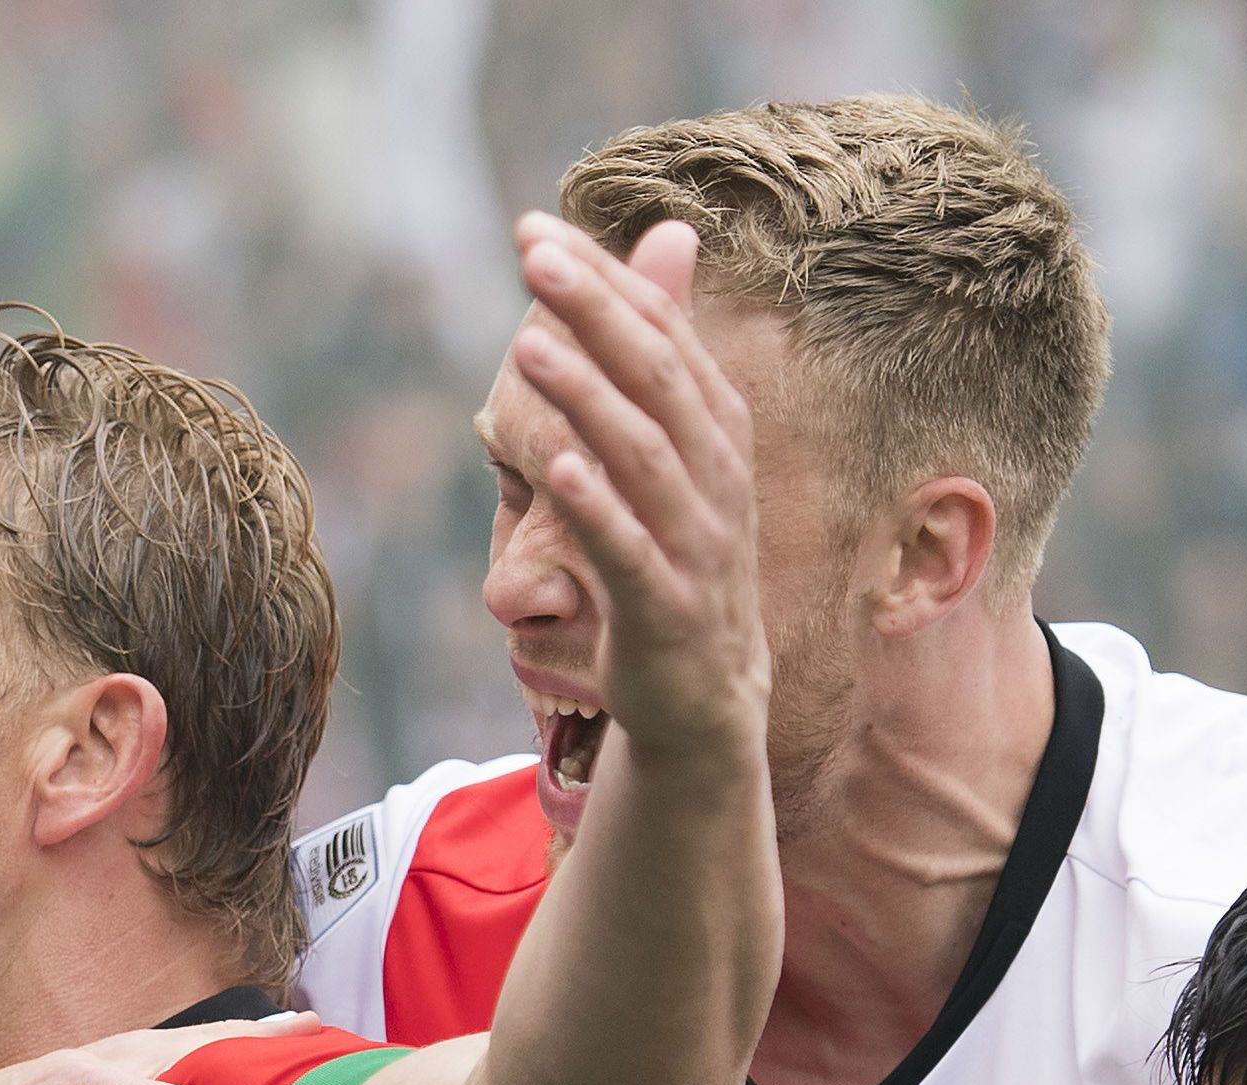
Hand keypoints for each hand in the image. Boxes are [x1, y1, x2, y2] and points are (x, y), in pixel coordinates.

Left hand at [506, 212, 769, 759]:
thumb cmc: (675, 556)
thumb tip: (666, 236)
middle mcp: (718, 475)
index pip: (663, 333)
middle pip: (657, 377)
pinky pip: (631, 552)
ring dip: (587, 398)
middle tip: (532, 257)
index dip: (604, 278)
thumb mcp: (674, 451)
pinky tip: (554, 471)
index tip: (538, 229)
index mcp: (716, 429)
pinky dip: (596, 509)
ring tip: (529, 344)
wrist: (706, 694)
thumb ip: (658, 353)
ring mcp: (698, 544)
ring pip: (645, 456)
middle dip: (596, 311)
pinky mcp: (668, 608)